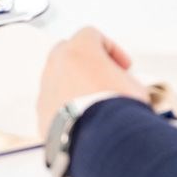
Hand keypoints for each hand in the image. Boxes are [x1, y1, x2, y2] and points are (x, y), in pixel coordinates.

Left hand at [36, 28, 150, 137]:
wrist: (99, 140)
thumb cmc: (116, 109)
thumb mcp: (134, 86)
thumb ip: (123, 78)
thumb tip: (122, 88)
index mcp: (79, 49)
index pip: (92, 35)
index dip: (112, 50)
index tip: (124, 67)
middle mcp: (57, 64)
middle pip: (69, 52)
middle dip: (86, 63)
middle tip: (104, 79)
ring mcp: (46, 88)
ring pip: (58, 79)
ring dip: (74, 87)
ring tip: (94, 105)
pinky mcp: (42, 113)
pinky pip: (53, 104)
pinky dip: (66, 108)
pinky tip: (83, 121)